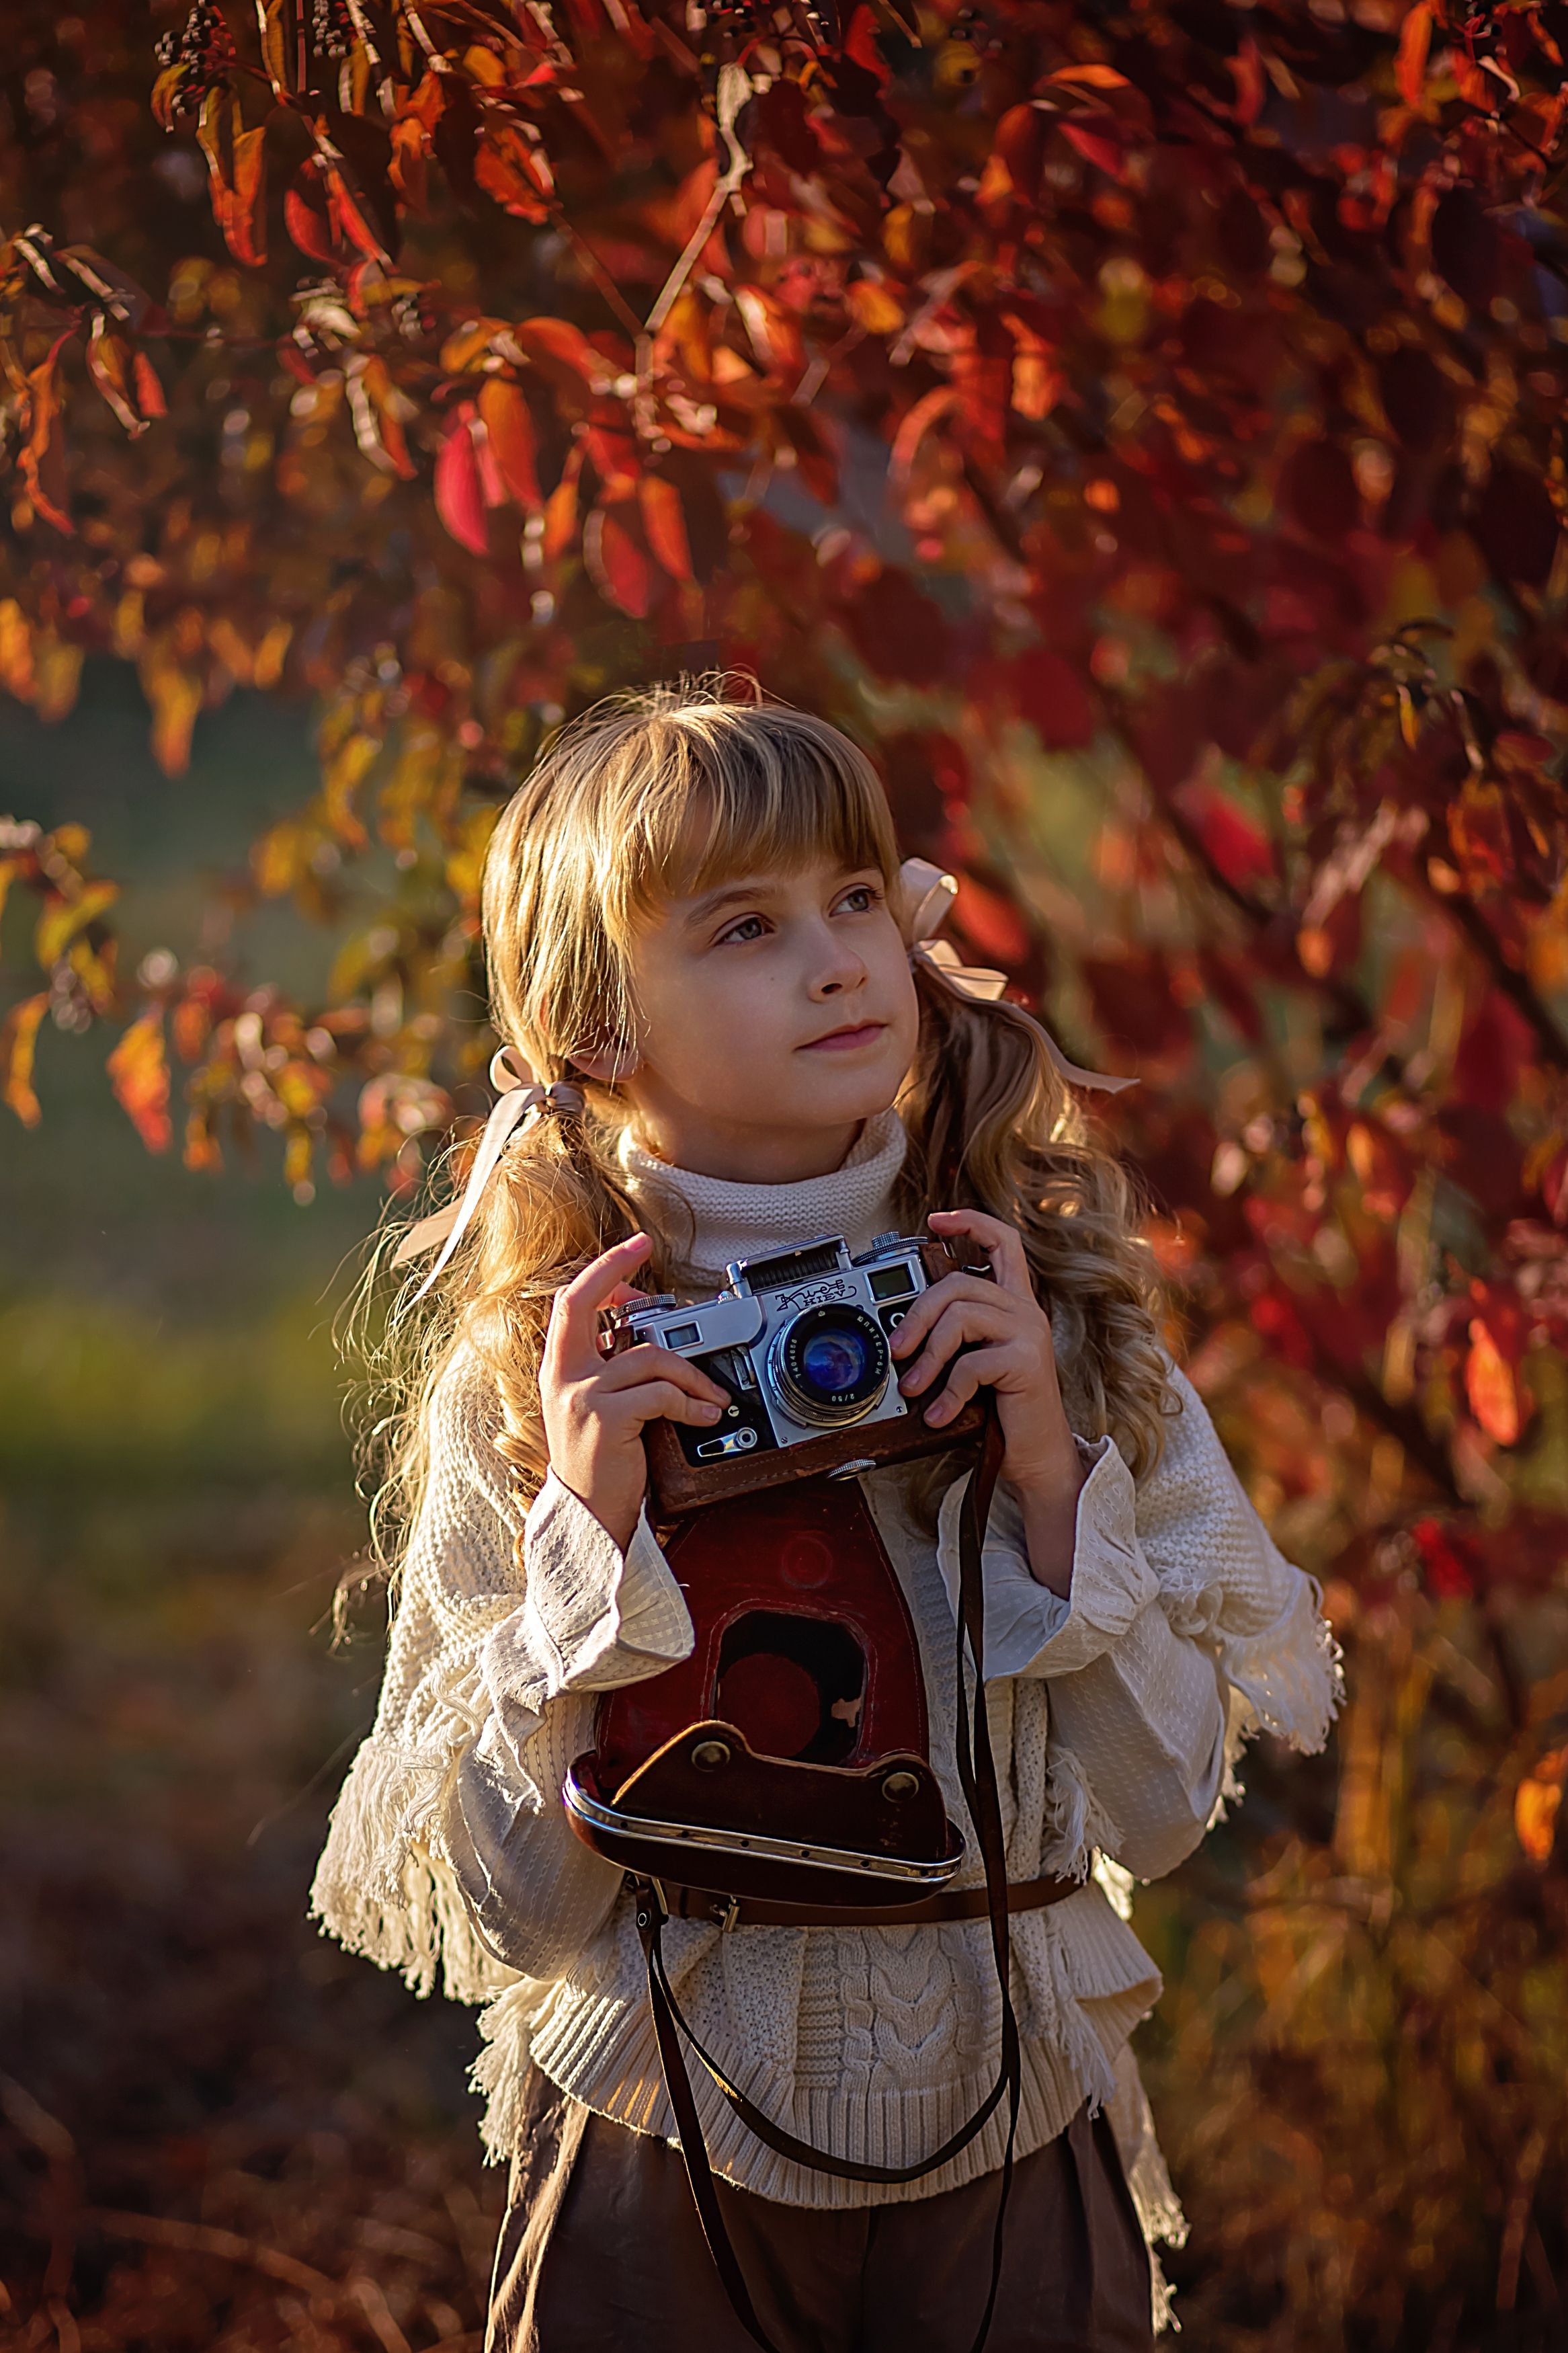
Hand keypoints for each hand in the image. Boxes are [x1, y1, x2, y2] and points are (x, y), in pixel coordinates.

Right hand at [540, 1233, 728, 1551]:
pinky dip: (691, 1404)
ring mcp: (581, 1395)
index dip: (600, 1271)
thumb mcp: (595, 1406)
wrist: (588, 1516)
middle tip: (646, 1250)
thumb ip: (611, 1368)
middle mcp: (563, 1376)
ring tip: (714, 1398)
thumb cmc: (599, 1462)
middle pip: (582, 1303)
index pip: (570, 1303)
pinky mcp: (604, 1419)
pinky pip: (660, 1394)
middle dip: (614, 1269)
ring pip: (648, 1357)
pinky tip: (705, 1417)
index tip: (631, 1249)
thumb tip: (644, 1328)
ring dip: (692, 1376)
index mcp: (560, 1368)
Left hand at [889, 1207, 1084, 1594]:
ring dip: (927, 1355)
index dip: (970, 1222)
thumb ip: (955, 1336)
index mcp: (1014, 1304)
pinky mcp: (1027, 1364)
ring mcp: (1029, 1335)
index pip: (1002, 1242)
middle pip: (961, 1283)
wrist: (1037, 1457)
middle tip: (896, 1349)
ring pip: (961, 1317)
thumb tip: (903, 1329)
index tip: (934, 1220)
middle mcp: (1025, 1311)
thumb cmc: (1002, 1411)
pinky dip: (946, 1392)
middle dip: (917, 1314)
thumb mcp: (975, 1362)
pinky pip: (972, 1365)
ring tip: (911, 1387)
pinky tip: (937, 1415)